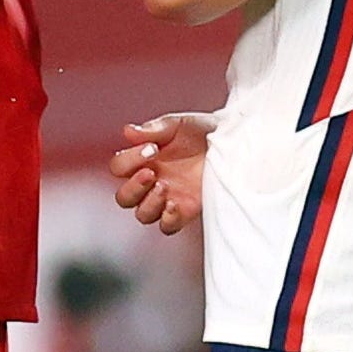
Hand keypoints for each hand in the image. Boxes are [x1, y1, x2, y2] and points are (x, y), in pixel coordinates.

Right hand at [110, 113, 214, 234]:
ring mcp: (167, 199)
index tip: (151, 148)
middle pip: (124, 198)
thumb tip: (128, 132)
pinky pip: (167, 227)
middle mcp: (151, 182)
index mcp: (144, 160)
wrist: (234, 143)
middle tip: (151, 172)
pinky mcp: (185, 212)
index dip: (128, 160)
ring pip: (142, 215)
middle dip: (133, 187)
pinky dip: (167, 219)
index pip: (119, 167)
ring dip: (149, 203)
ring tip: (164, 186)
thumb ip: (154, 129)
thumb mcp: (179, 125)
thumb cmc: (203, 131)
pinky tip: (175, 204)